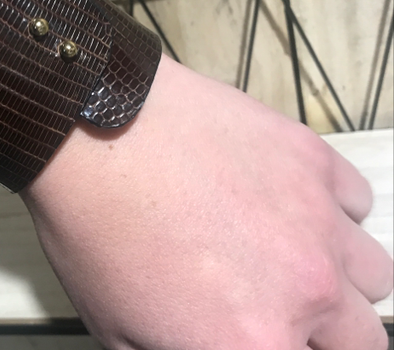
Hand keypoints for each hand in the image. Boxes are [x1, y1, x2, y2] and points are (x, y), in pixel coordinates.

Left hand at [20, 54, 392, 349]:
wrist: (93, 130)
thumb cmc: (93, 225)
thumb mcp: (119, 328)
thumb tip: (217, 346)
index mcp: (255, 344)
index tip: (265, 336)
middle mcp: (304, 288)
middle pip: (363, 341)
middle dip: (326, 337)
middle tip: (280, 309)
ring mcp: (316, 216)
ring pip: (373, 273)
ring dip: (340, 277)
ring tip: (287, 253)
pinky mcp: (310, 156)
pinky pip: (356, 200)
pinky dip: (332, 210)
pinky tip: (288, 200)